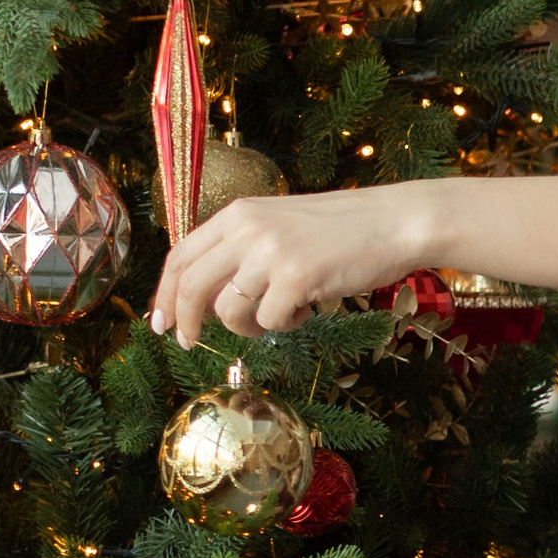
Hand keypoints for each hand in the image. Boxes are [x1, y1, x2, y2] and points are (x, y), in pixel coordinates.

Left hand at [151, 183, 434, 344]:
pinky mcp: (296, 278)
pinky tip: (309, 308)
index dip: (165, 293)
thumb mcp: (281, 225)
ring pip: (229, 310)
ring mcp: (271, 253)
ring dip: (249, 326)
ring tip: (282, 315)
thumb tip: (210, 297)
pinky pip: (270, 321)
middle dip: (185, 321)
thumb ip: (244, 249)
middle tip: (189, 344)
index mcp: (239, 214)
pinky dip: (287, 324)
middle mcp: (247, 229)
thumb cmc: (344, 230)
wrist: (396, 222)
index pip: (182, 255)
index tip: (162, 321)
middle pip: (191, 285)